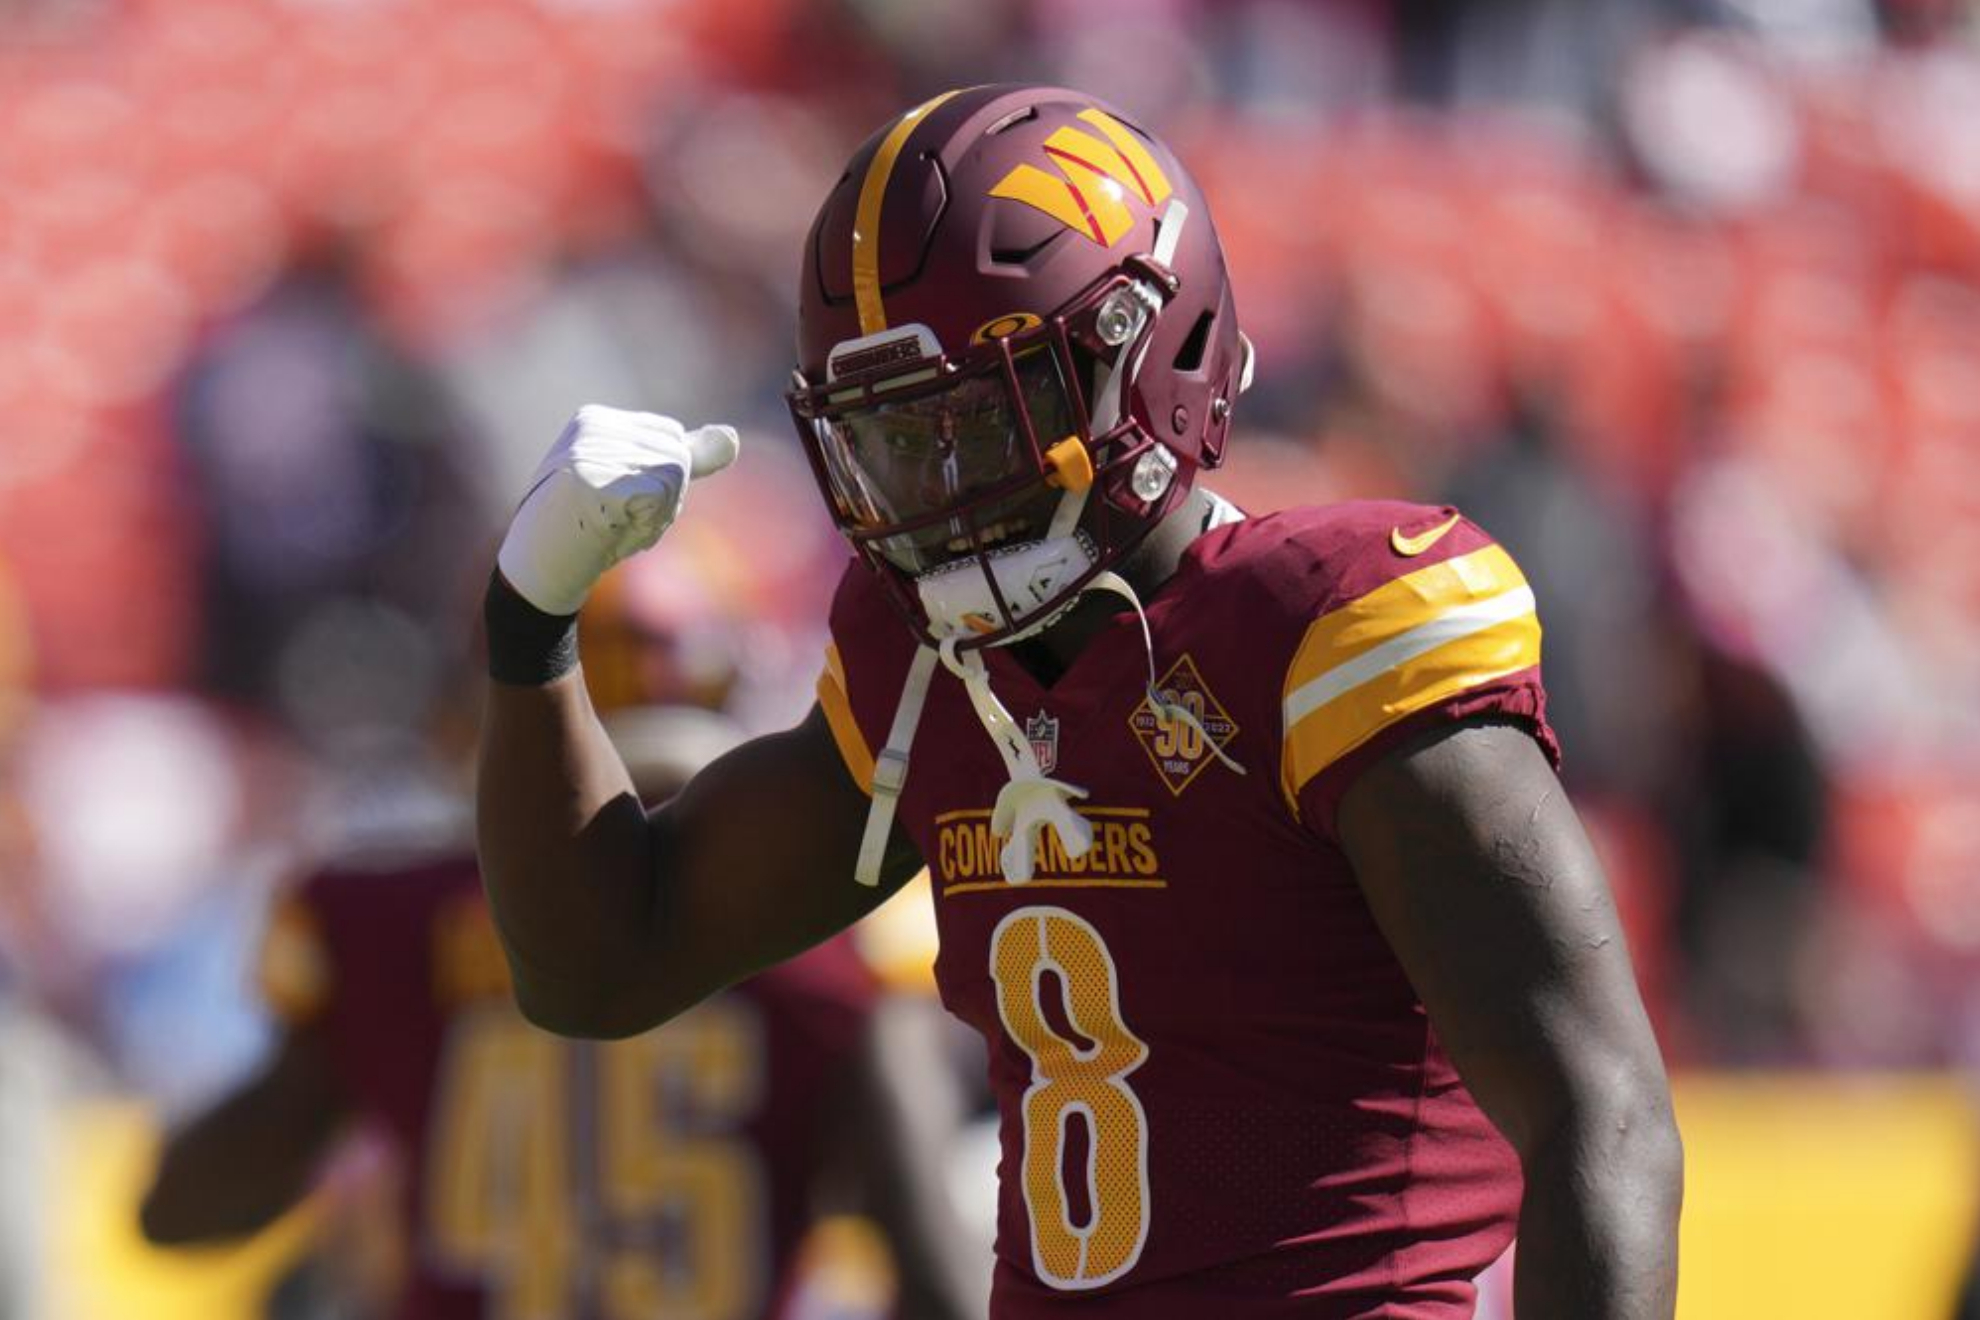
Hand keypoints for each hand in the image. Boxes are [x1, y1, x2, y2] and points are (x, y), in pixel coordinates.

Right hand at [497, 405, 739, 614]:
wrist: (539, 568)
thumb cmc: (593, 527)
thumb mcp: (643, 486)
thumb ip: (686, 460)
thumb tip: (732, 436)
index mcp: (596, 419)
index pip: (672, 436)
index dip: (664, 480)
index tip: (621, 499)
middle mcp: (592, 426)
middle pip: (677, 456)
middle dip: (664, 500)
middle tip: (617, 519)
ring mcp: (588, 451)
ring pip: (673, 474)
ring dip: (656, 515)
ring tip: (613, 525)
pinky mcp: (591, 479)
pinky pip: (659, 496)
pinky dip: (646, 524)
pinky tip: (610, 532)